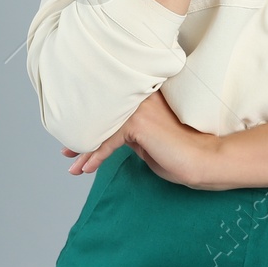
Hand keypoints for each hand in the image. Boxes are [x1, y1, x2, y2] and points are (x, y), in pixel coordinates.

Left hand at [60, 90, 221, 187]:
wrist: (201, 159)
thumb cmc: (179, 152)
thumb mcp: (148, 140)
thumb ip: (130, 132)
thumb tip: (107, 136)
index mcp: (144, 97)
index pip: (110, 109)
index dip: (91, 123)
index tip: (75, 138)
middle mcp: (140, 97)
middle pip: (102, 116)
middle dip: (82, 136)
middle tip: (66, 152)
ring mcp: (139, 108)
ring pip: (102, 129)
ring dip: (85, 150)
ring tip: (73, 167)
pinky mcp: (138, 124)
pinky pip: (108, 141)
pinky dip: (96, 157)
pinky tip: (87, 170)